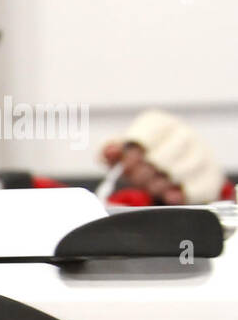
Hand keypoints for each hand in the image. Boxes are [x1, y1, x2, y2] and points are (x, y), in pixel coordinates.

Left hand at [102, 110, 224, 204]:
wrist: (176, 170)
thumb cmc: (146, 157)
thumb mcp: (124, 151)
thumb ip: (110, 150)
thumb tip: (109, 151)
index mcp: (161, 124)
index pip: (148, 133)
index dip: (133, 152)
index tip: (125, 165)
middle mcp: (184, 134)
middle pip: (163, 155)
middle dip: (144, 172)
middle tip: (137, 179)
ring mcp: (201, 154)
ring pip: (180, 171)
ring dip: (160, 184)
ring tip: (151, 187)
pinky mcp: (211, 176)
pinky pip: (196, 187)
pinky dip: (179, 194)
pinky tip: (168, 196)